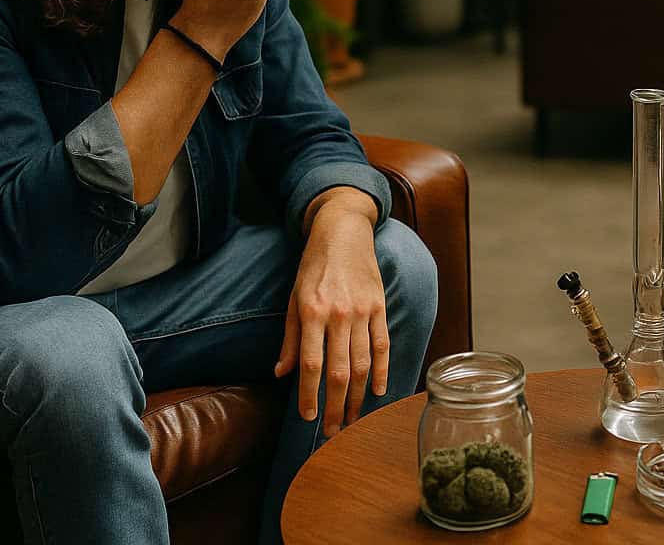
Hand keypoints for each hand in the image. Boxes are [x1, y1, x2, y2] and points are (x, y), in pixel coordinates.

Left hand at [274, 196, 388, 436]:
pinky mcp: (379, 306)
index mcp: (312, 313)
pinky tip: (379, 391)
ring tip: (354, 418)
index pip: (310, 365)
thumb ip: (290, 338)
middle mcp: (338, 315)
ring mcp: (362, 311)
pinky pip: (382, 344)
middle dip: (337, 405)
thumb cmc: (313, 266)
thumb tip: (281, 373)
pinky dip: (382, 370)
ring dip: (359, 396)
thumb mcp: (293, 298)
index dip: (309, 395)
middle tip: (334, 430)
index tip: (308, 418)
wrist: (343, 232)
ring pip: (363, 363)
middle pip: (340, 371)